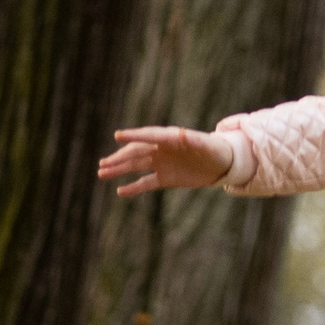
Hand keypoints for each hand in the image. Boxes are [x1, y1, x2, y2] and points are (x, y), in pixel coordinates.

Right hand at [97, 126, 236, 196]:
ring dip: (119, 169)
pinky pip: (146, 183)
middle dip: (120, 157)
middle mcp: (161, 149)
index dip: (134, 135)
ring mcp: (161, 164)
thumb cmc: (215, 150)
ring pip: (136, 166)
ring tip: (102, 173)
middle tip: (103, 164)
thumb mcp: (206, 145)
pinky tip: (120, 191)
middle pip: (137, 152)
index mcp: (170, 138)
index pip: (149, 136)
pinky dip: (133, 187)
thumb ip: (193, 141)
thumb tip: (181, 134)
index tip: (118, 135)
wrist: (222, 164)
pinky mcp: (165, 178)